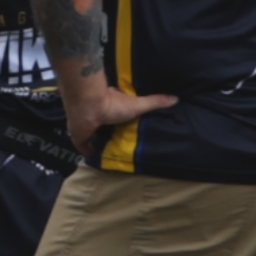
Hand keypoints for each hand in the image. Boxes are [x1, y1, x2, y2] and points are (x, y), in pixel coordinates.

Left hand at [59, 74, 176, 152]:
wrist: (89, 107)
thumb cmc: (113, 103)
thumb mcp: (138, 104)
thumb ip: (155, 102)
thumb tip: (176, 98)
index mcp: (110, 105)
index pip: (114, 112)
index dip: (119, 118)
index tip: (126, 126)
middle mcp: (97, 115)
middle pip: (103, 125)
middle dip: (109, 132)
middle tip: (119, 143)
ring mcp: (87, 126)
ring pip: (92, 134)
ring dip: (98, 140)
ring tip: (108, 152)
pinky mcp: (79, 136)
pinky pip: (82, 145)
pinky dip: (87, 151)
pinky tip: (94, 157)